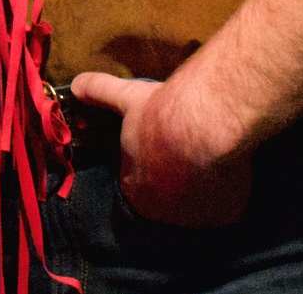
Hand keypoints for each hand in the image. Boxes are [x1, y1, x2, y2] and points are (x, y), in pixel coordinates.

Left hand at [69, 71, 251, 227]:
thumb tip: (76, 84)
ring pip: (197, 208)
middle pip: (167, 202)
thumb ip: (98, 92)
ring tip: (203, 160)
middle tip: (182, 156)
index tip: (157, 156)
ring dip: (198, 190)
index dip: (146, 172)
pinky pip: (224, 207)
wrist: (208, 121)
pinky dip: (224, 193)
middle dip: (172, 183)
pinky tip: (223, 169)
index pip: (136, 190)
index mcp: (136, 191)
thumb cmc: (162, 113)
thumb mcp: (126, 98)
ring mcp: (198, 217)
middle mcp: (166, 213)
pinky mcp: (227, 213)